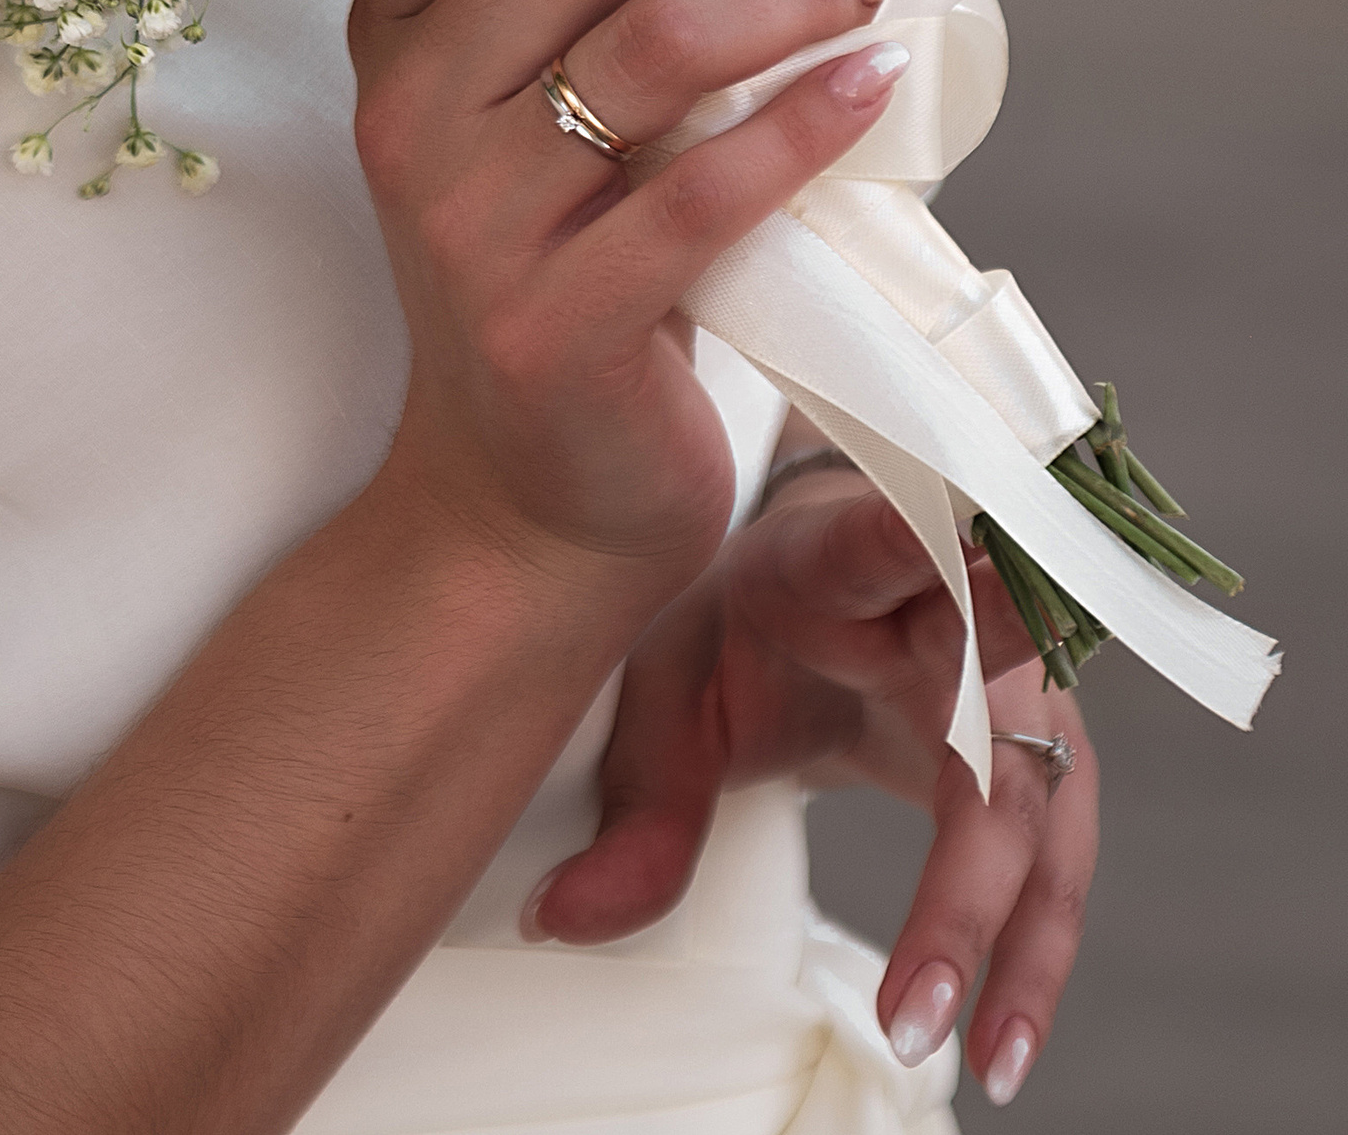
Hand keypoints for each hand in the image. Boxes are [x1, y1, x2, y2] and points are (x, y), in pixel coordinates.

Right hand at [349, 0, 905, 594]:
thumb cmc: (552, 257)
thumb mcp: (517, 95)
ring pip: (658, 40)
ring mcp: (475, 222)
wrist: (520, 498)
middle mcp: (410, 113)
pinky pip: (712, 189)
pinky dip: (815, 115)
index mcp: (389, 33)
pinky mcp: (563, 322)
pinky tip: (877, 79)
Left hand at [532, 464, 1098, 1107]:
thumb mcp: (673, 681)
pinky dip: (1029, 952)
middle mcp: (958, 621)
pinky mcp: (1039, 755)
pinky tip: (1001, 1042)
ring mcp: (1014, 688)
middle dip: (972, 870)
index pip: (889, 551)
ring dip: (1021, 943)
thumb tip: (561, 918)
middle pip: (991, 731)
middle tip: (915, 1002)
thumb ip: (637, 802)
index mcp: (849, 564)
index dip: (925, 562)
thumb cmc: (747, 617)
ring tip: (986, 1060)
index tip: (963, 567)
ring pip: (1042, 818)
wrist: (814, 585)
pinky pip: (1050, 861)